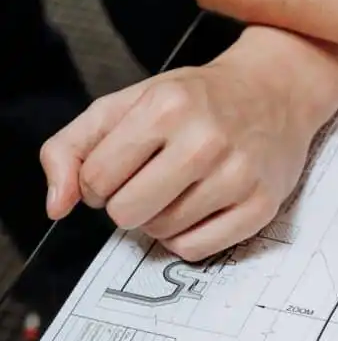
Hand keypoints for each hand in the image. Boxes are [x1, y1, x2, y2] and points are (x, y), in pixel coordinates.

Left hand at [40, 28, 337, 260]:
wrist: (277, 91)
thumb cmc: (199, 98)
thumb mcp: (128, 102)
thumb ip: (72, 147)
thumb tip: (57, 205)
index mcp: (165, 107)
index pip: (95, 180)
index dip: (100, 180)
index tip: (123, 166)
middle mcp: (205, 140)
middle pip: (126, 213)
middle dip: (127, 202)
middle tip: (150, 180)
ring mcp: (238, 175)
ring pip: (161, 233)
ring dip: (159, 218)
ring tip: (181, 188)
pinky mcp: (261, 205)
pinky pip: (196, 250)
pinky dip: (187, 237)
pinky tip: (199, 207)